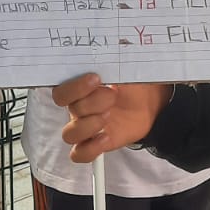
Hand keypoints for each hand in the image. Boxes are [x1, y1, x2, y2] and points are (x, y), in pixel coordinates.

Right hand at [52, 74, 173, 159]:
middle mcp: (76, 107)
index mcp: (78, 87)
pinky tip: (106, 137)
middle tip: (112, 95)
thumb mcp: (124, 69)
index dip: (74, 87)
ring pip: (69, 134)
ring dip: (88, 125)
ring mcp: (84, 126)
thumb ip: (112, 65)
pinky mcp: (94, 144)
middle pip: (69, 110)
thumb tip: (108, 55)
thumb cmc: (132, 83)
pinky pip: (79, 154)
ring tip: (109, 116)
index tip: (95, 79)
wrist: (149, 103)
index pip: (61, 90)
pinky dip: (91, 149)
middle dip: (91, 103)